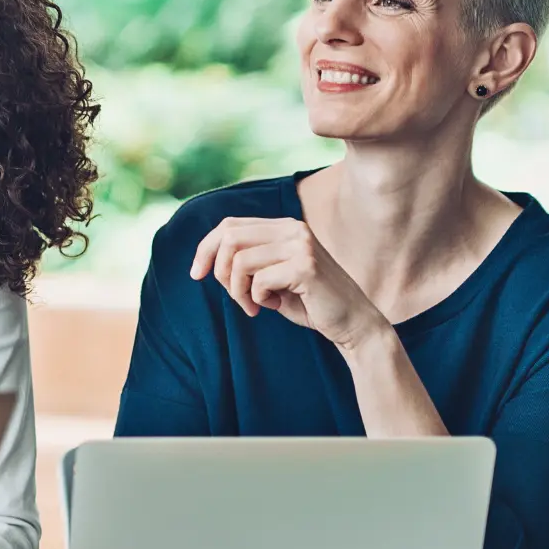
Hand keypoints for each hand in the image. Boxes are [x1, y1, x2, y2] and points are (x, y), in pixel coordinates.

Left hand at [191, 217, 391, 350]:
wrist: (352, 323)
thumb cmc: (309, 303)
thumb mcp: (272, 277)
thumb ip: (248, 261)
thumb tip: (207, 258)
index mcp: (284, 227)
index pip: (229, 225)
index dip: (205, 248)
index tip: (196, 274)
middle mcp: (293, 229)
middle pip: (229, 238)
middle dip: (220, 272)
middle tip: (235, 296)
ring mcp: (301, 245)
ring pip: (240, 261)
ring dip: (238, 291)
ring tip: (254, 305)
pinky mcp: (306, 266)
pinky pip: (259, 280)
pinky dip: (256, 298)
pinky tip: (272, 306)